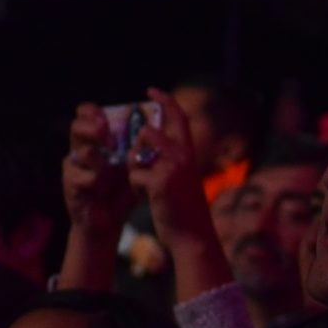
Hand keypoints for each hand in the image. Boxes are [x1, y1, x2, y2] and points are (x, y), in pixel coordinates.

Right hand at [63, 103, 138, 242]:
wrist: (108, 221)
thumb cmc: (121, 190)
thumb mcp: (133, 166)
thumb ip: (140, 147)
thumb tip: (156, 125)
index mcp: (95, 140)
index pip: (85, 113)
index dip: (93, 111)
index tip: (107, 117)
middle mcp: (80, 148)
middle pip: (77, 126)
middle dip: (94, 128)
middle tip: (110, 139)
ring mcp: (73, 165)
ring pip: (83, 151)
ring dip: (102, 160)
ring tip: (112, 172)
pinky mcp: (70, 183)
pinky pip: (85, 176)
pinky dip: (98, 182)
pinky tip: (103, 190)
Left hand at [126, 89, 217, 257]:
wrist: (193, 236)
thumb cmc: (184, 210)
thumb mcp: (181, 179)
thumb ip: (170, 160)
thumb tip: (148, 142)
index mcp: (188, 152)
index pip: (178, 116)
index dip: (164, 100)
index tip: (151, 90)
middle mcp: (183, 155)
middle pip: (147, 132)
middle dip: (136, 149)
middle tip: (141, 169)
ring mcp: (172, 167)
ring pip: (136, 153)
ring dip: (134, 170)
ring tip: (146, 188)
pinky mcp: (160, 182)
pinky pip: (134, 176)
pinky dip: (135, 189)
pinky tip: (147, 199)